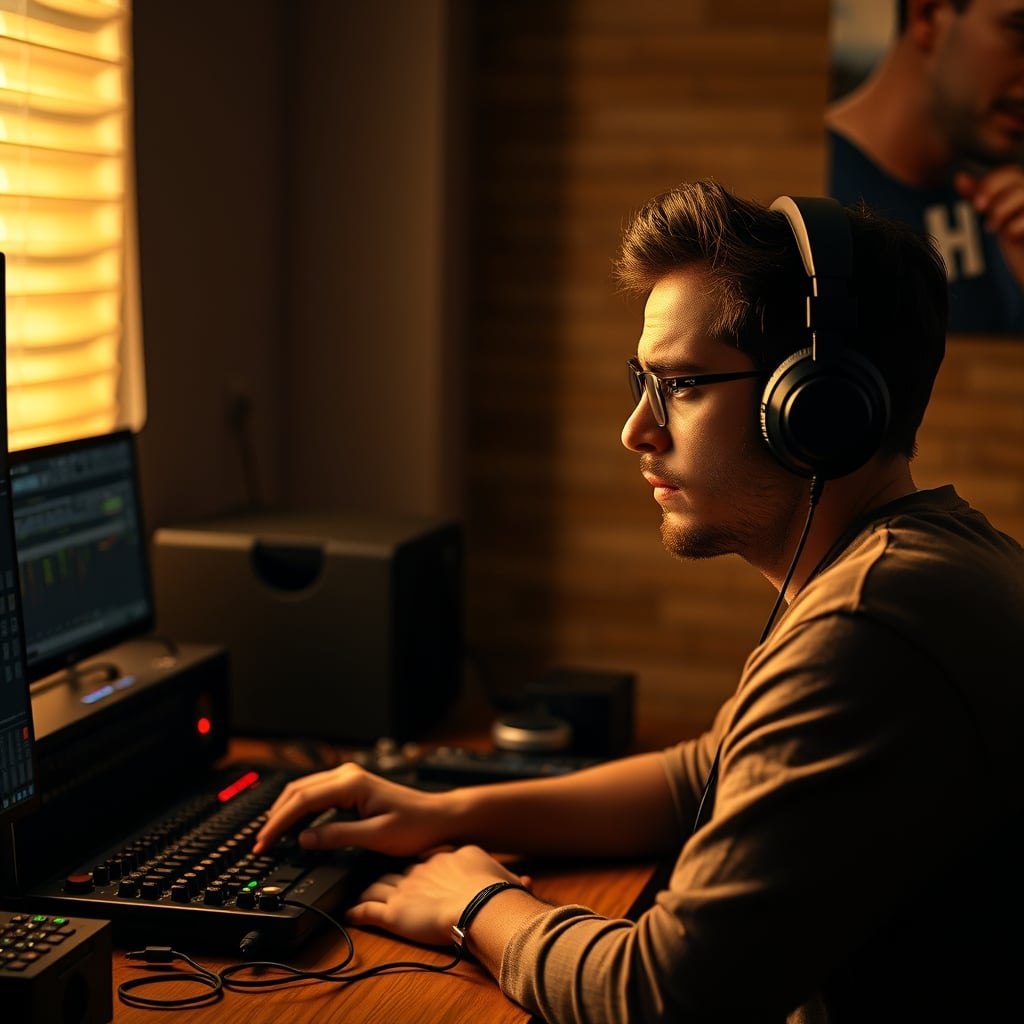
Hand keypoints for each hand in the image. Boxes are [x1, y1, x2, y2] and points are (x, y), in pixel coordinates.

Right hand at [252, 762, 448, 856]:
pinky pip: (316, 795)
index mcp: (351, 783)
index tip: (264, 843)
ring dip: (285, 813)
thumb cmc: (414, 826)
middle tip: (260, 844)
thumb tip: (304, 839)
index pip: (302, 801)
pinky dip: (299, 810)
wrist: (438, 817)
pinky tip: (293, 827)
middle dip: (276, 818)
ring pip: (304, 791)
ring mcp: (349, 779)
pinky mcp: (352, 788)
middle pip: (297, 791)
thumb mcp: (376, 836)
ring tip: (270, 837)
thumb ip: (337, 836)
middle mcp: (347, 775)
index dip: (279, 823)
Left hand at [347, 844, 533, 948]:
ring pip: (376, 886)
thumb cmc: (496, 893)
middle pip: (398, 868)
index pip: (426, 859)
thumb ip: (512, 879)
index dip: (418, 865)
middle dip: (388, 873)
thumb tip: (528, 883)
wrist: (482, 905)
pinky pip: (368, 911)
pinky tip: (349, 913)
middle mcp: (422, 868)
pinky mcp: (394, 913)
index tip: (416, 869)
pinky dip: (356, 912)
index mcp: (447, 857)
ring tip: (358, 892)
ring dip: (367, 889)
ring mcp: (405, 890)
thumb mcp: (505, 878)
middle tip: (379, 877)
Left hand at [954, 165, 1023, 286]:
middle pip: (1015, 179)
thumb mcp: (995, 215)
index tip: (976, 204)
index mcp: (1023, 186)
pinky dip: (1016, 226)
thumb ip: (979, 196)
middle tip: (980, 212)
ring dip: (1001, 210)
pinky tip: (1010, 236)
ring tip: (993, 228)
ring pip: (1022, 194)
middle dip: (994, 195)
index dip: (989, 184)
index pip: (1007, 173)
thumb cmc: (1015, 236)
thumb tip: (959, 178)